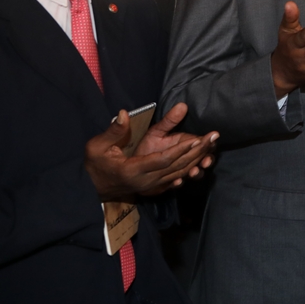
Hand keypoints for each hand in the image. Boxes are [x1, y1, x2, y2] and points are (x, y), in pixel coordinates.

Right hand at [84, 105, 218, 200]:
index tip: (197, 138)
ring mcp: (150, 188)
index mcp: (132, 170)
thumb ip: (113, 131)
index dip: (181, 150)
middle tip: (214, 137)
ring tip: (212, 146)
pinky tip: (202, 164)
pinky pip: (175, 180)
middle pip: (176, 167)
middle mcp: (145, 182)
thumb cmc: (94, 164)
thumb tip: (125, 113)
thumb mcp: (98, 146)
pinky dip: (189, 171)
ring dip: (197, 160)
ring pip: (179, 174)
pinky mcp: (153, 189)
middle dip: (197, 151)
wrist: (91, 189)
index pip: (162, 160)